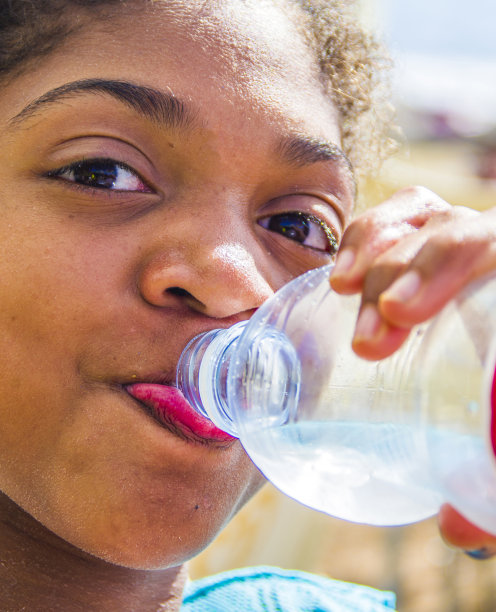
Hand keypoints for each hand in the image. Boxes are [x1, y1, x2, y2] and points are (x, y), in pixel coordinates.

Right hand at [331, 185, 495, 558]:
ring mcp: (465, 246)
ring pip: (425, 213)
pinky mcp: (429, 250)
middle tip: (368, 339)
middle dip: (404, 273)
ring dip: (378, 248)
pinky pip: (402, 215)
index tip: (400, 313)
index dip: (448, 265)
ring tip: (343, 289)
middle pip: (458, 230)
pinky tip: (344, 272)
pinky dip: (369, 234)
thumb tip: (456, 527)